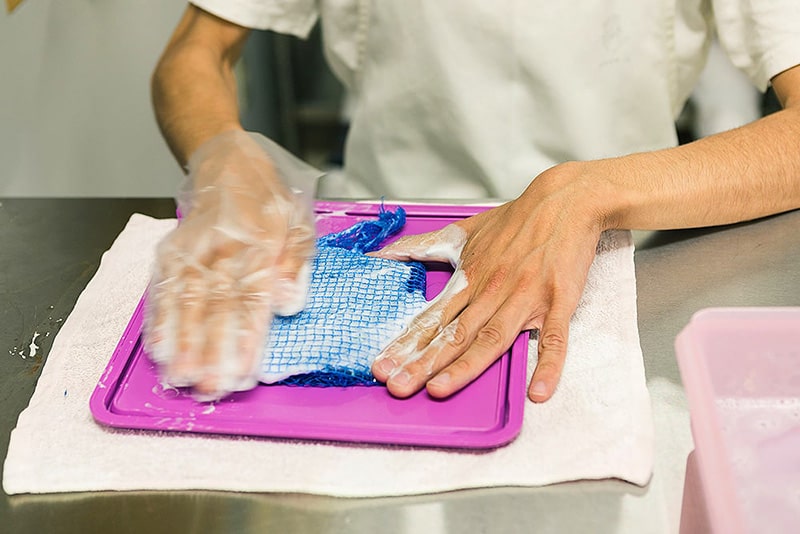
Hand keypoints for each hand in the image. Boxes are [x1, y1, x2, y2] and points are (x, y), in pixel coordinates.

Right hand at [144, 131, 317, 399]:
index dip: (246, 337)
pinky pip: (163, 288)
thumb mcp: (299, 221)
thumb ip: (296, 263)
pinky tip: (159, 347)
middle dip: (212, 350)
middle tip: (211, 387)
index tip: (244, 371)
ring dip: (183, 342)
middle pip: (216, 306)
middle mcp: (222, 248)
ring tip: (182, 377)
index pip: (252, 298)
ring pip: (186, 301)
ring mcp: (193, 250)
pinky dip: (159, 319)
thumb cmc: (268, 197)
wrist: (226, 159)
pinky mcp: (171, 251)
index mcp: (260, 243)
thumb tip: (289, 304)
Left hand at [370, 162, 606, 401]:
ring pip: (491, 339)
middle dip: (422, 362)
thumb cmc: (516, 221)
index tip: (382, 365)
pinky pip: (554, 338)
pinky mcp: (559, 301)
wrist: (566, 200)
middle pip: (453, 334)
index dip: (405, 343)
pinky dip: (548, 365)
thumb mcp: (462, 232)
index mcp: (469, 277)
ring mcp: (525, 298)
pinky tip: (538, 392)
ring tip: (438, 389)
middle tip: (396, 386)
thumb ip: (421, 247)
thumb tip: (381, 254)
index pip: (432, 317)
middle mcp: (493, 291)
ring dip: (464, 366)